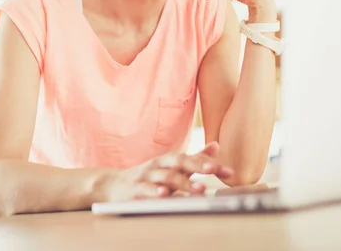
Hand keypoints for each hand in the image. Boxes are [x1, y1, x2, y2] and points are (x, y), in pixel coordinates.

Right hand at [101, 142, 233, 201]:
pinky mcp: (133, 190)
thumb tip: (216, 146)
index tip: (228, 171)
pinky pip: (145, 191)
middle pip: (179, 162)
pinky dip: (155, 192)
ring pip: (165, 177)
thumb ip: (194, 159)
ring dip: (183, 183)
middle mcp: (158, 166)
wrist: (112, 186)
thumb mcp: (171, 167)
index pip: (192, 159)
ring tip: (198, 189)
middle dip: (197, 166)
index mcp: (169, 160)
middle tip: (213, 171)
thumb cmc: (148, 177)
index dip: (210, 164)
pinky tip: (165, 195)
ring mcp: (146, 177)